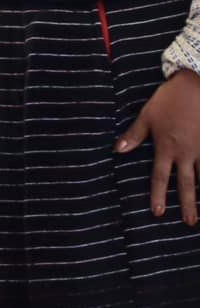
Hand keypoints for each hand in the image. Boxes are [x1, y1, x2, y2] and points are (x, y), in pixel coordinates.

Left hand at [117, 68, 199, 224]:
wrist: (196, 85)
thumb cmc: (168, 100)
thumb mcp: (147, 116)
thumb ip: (134, 135)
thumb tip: (117, 150)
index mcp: (166, 147)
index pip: (159, 177)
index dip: (157, 195)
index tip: (157, 213)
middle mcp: (186, 153)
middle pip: (187, 184)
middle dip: (187, 204)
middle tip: (189, 222)